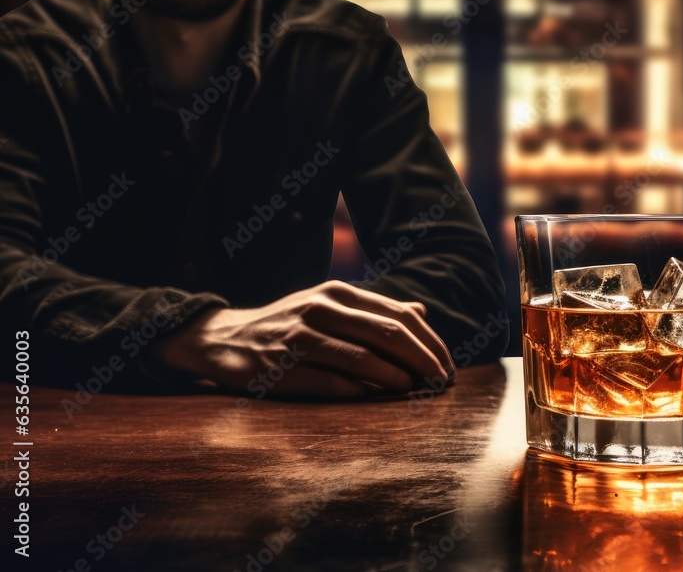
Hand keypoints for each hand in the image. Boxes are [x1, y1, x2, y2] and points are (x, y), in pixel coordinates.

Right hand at [150, 281, 455, 398]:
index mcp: (339, 293)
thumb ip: (373, 310)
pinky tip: (378, 401)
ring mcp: (300, 336)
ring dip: (397, 378)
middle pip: (389, 334)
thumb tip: (421, 312)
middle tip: (442, 382)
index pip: (400, 315)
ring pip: (364, 357)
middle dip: (423, 360)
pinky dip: (360, 392)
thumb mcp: (329, 306)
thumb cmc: (287, 325)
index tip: (448, 365)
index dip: (430, 342)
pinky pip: (331, 382)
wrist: (222, 338)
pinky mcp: (282, 366)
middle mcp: (322, 308)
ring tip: (417, 391)